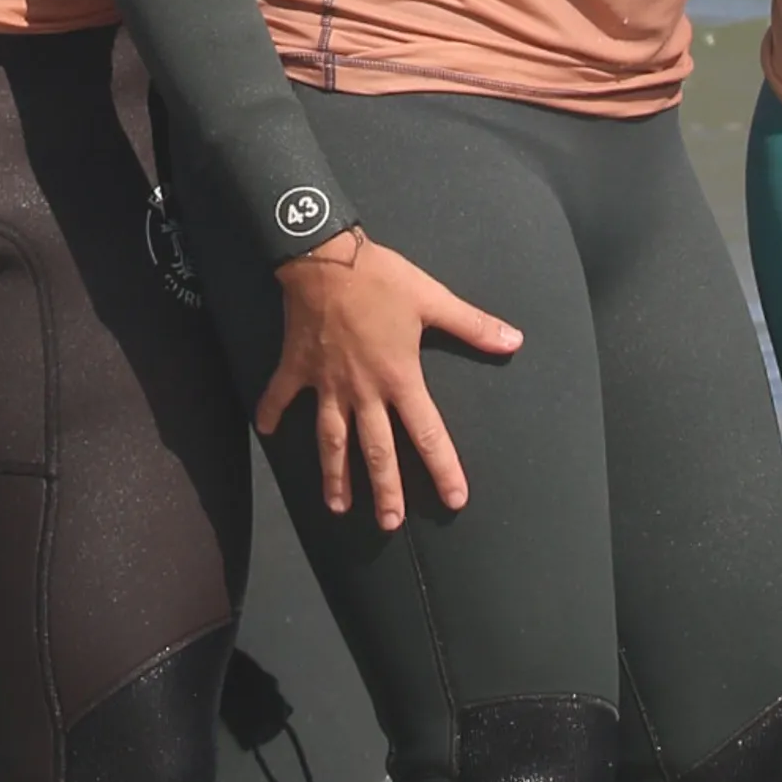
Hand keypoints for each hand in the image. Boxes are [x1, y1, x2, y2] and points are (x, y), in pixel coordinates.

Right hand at [259, 231, 524, 527]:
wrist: (324, 257)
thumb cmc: (381, 278)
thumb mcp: (432, 299)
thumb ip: (472, 325)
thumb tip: (514, 341)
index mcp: (400, 377)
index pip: (428, 433)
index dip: (443, 468)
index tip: (454, 499)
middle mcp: (364, 390)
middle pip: (376, 450)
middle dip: (385, 490)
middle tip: (389, 524)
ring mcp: (327, 383)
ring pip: (331, 439)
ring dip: (334, 474)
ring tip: (337, 505)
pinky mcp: (298, 367)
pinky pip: (282, 396)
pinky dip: (273, 413)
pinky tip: (266, 432)